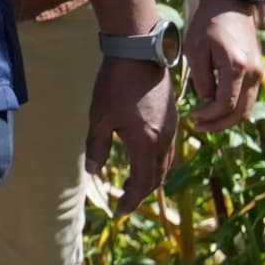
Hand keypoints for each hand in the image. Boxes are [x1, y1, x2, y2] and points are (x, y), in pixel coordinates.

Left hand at [86, 51, 177, 208]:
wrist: (139, 53)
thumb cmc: (115, 84)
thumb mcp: (99, 117)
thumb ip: (96, 147)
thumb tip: (92, 172)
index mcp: (146, 144)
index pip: (142, 183)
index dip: (131, 200)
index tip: (119, 211)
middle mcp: (164, 140)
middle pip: (156, 177)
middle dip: (141, 193)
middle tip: (126, 202)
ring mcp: (171, 128)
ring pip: (165, 164)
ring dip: (151, 179)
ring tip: (135, 186)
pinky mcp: (172, 118)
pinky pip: (168, 150)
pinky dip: (157, 162)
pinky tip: (145, 159)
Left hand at [184, 0, 264, 132]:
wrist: (230, 3)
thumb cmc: (208, 23)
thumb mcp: (196, 50)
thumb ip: (202, 80)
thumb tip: (206, 103)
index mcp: (237, 67)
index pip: (225, 104)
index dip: (207, 116)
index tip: (191, 117)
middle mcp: (254, 73)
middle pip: (240, 113)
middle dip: (217, 124)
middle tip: (197, 125)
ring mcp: (259, 73)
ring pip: (246, 109)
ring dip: (226, 119)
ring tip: (204, 120)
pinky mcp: (258, 72)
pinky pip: (248, 98)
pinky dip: (234, 108)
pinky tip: (215, 108)